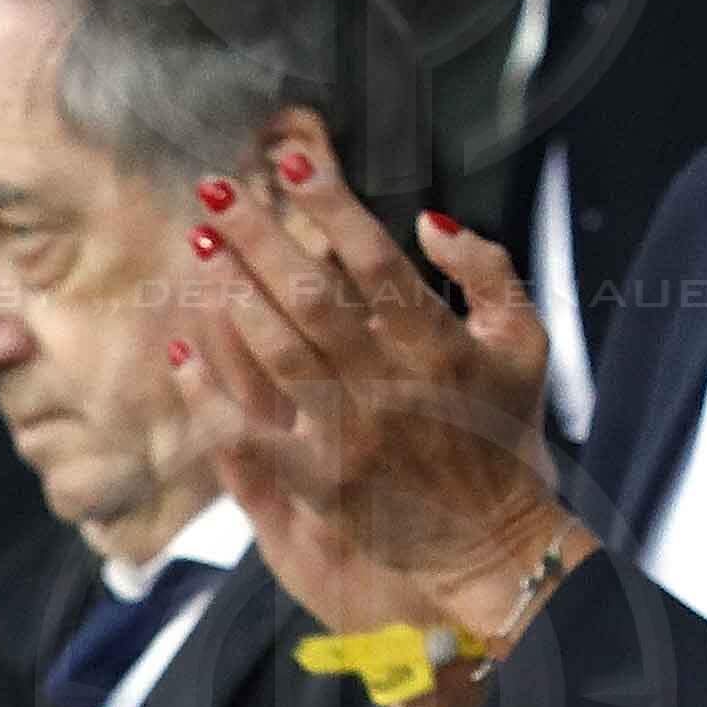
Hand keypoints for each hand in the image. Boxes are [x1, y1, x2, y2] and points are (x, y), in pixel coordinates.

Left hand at [167, 122, 569, 651]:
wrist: (492, 543)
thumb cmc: (507, 432)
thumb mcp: (527, 343)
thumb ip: (491, 273)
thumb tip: (429, 221)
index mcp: (442, 346)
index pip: (377, 261)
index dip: (332, 207)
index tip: (294, 162)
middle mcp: (391, 385)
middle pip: (310, 296)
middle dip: (258, 236)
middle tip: (215, 188)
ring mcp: (348, 435)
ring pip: (272, 350)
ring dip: (229, 292)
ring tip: (200, 243)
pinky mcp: (314, 481)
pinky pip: (245, 426)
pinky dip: (209, 386)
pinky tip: (180, 344)